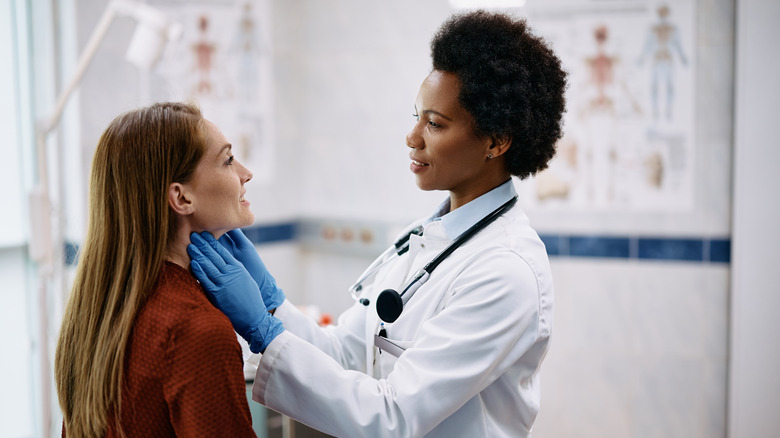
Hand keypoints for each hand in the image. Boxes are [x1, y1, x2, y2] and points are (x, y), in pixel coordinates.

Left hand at [189, 232, 283, 352]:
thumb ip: (234, 271)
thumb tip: (225, 265)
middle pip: (214, 255)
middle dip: (203, 244)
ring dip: (199, 254)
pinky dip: (199, 271)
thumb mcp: (245, 279)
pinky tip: (194, 263)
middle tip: (194, 235)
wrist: (254, 316)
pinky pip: (206, 280)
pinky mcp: (218, 293)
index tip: (204, 235)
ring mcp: (224, 282)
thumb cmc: (250, 299)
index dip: (212, 242)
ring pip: (209, 265)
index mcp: (238, 268)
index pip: (222, 252)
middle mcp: (231, 273)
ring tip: (191, 245)